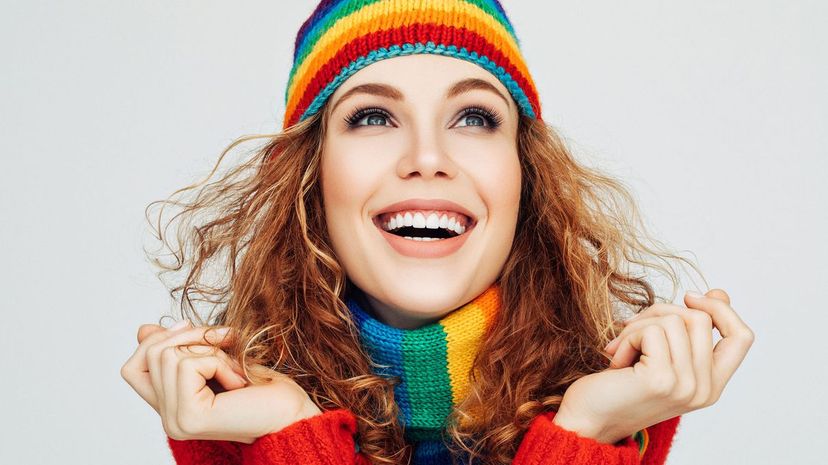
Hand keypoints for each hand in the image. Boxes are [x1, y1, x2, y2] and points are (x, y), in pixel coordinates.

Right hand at [121, 321, 321, 443]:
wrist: (293, 414)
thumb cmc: (264, 388)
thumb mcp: (217, 358)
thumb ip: (182, 349)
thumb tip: (145, 328)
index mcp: (171, 405)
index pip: (131, 369)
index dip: (155, 340)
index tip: (190, 328)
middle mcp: (168, 418)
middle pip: (150, 351)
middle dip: (192, 334)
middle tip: (226, 343)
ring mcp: (175, 421)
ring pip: (167, 354)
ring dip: (209, 350)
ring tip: (234, 370)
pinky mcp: (189, 418)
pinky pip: (187, 365)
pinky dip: (217, 361)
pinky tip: (238, 382)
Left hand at [552, 288, 753, 443]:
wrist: (589, 420)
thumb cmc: (621, 384)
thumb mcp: (663, 355)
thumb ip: (689, 332)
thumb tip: (718, 292)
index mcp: (711, 385)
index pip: (742, 337)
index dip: (721, 309)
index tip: (689, 297)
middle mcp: (705, 389)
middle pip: (701, 318)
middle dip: (660, 311)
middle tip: (633, 329)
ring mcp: (686, 386)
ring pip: (674, 320)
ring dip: (638, 326)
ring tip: (623, 349)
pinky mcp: (662, 380)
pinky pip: (652, 331)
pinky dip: (627, 337)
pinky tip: (616, 360)